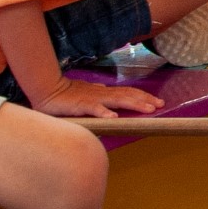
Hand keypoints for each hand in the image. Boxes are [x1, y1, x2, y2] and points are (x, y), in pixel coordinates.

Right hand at [30, 76, 164, 118]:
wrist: (47, 89)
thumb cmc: (65, 94)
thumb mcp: (84, 94)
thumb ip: (96, 95)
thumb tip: (105, 93)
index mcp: (103, 92)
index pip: (127, 92)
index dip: (142, 96)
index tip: (156, 102)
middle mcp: (101, 94)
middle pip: (127, 95)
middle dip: (145, 100)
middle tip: (160, 104)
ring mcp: (92, 99)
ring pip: (117, 101)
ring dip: (133, 104)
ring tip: (148, 109)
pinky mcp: (81, 105)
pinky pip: (94, 109)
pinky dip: (104, 112)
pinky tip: (114, 118)